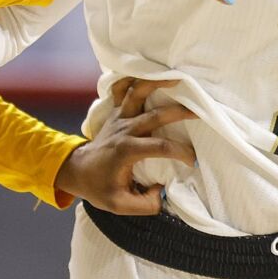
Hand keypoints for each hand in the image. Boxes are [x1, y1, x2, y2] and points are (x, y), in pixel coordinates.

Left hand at [55, 77, 196, 214]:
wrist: (76, 171)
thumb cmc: (99, 187)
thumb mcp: (120, 205)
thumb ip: (145, 204)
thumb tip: (164, 193)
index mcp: (127, 150)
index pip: (161, 147)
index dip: (181, 152)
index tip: (192, 161)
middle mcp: (124, 129)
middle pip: (155, 115)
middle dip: (180, 113)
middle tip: (201, 113)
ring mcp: (119, 117)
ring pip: (136, 92)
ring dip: (156, 83)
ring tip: (177, 79)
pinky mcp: (116, 112)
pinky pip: (121, 88)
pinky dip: (132, 78)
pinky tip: (148, 73)